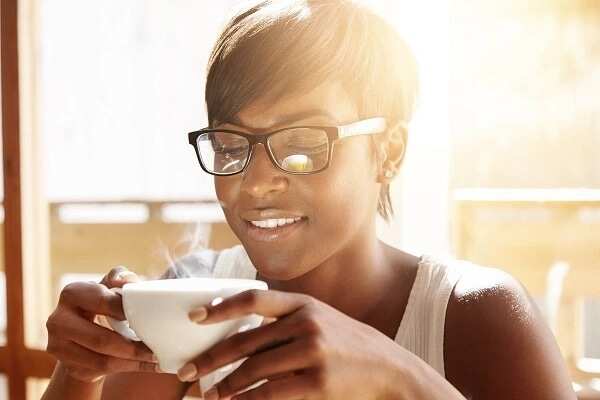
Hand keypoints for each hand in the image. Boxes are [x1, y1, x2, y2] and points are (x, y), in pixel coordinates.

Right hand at [46, 266, 157, 381]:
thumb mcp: (111, 286)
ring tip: (155, 360)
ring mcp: (59, 346)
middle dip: (133, 348)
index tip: (148, 317)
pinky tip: (144, 365)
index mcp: (72, 293)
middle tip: (155, 350)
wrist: (83, 331)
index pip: (103, 302)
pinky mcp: (68, 366)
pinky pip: (101, 371)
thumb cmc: (103, 303)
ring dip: (133, 362)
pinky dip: (127, 369)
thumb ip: (121, 277)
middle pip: (101, 340)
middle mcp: (58, 320)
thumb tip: (125, 282)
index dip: (127, 311)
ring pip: (103, 360)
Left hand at [180, 290, 401, 399]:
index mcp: (303, 304)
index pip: (253, 299)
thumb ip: (287, 321)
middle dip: (210, 359)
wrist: (389, 369)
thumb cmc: (348, 344)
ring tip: (208, 395)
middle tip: (186, 372)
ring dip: (225, 386)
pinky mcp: (318, 382)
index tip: (193, 317)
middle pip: (245, 341)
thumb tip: (242, 332)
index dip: (220, 306)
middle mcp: (306, 322)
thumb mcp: (321, 319)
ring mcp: (313, 352)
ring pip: (254, 370)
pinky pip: (270, 394)